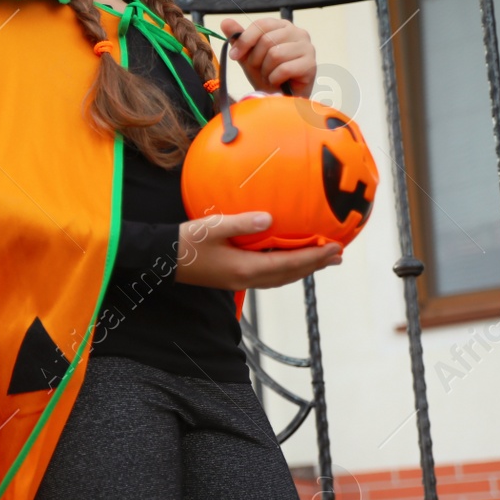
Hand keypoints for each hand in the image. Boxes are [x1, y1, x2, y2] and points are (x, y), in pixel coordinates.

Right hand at [176, 212, 341, 289]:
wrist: (161, 258)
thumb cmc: (185, 241)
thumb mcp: (213, 227)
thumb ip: (242, 223)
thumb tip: (270, 218)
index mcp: (245, 268)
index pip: (289, 263)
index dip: (314, 256)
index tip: (336, 248)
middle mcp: (246, 279)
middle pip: (289, 275)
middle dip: (315, 265)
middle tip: (338, 256)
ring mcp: (239, 281)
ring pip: (280, 278)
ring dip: (302, 269)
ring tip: (321, 260)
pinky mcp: (233, 279)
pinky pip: (268, 276)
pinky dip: (285, 270)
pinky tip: (287, 261)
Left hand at [219, 17, 315, 96]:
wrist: (280, 97)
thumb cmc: (266, 74)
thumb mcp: (248, 56)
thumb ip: (238, 39)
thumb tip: (225, 22)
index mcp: (282, 26)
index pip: (261, 24)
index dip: (245, 40)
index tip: (234, 56)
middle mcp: (298, 32)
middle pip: (266, 40)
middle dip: (256, 59)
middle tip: (260, 69)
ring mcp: (307, 47)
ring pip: (275, 54)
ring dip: (266, 70)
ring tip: (270, 75)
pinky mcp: (311, 64)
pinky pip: (284, 69)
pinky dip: (275, 78)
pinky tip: (278, 81)